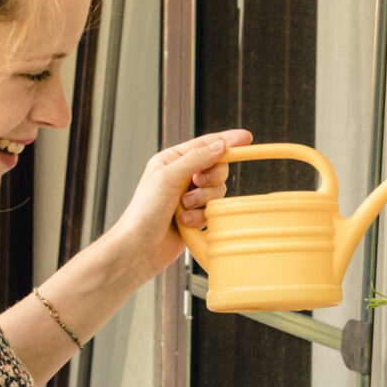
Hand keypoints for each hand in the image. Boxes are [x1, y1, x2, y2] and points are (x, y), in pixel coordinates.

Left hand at [106, 129, 252, 278]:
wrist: (139, 248)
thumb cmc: (143, 212)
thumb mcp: (168, 177)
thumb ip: (196, 159)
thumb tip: (220, 146)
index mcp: (172, 161)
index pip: (205, 145)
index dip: (227, 141)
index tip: (246, 138)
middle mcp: (182, 177)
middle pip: (217, 169)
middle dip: (210, 179)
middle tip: (197, 184)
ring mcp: (190, 197)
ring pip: (218, 191)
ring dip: (203, 201)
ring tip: (184, 208)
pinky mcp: (196, 216)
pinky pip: (213, 211)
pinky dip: (201, 217)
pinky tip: (186, 222)